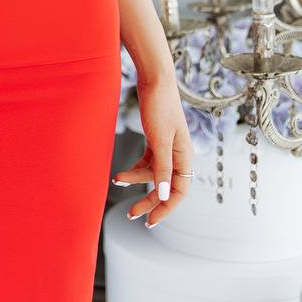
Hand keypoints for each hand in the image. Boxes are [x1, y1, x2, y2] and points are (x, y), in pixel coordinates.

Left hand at [112, 75, 193, 227]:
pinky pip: (147, 162)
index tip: (149, 221)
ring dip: (136, 181)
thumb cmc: (160, 107)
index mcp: (184, 157)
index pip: (178, 192)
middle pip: (165, 187)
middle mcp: (178, 155)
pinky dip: (135, 169)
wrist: (155, 80)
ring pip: (153, 174)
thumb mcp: (160, 140)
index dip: (165, 208)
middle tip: (132, 216)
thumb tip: (162, 194)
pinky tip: (121, 174)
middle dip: (149, 201)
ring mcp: (167, 148)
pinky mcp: (156, 140)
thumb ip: (162, 168)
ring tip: (116, 181)